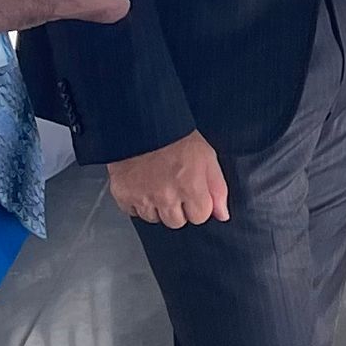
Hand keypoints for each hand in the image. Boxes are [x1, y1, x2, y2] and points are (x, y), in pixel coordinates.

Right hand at [107, 128, 227, 225]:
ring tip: (157, 183)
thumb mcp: (207, 157)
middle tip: (173, 186)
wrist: (142, 123)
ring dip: (157, 206)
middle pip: (176, 222)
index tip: (192, 191)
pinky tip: (142, 185)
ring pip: (154, 218)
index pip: (199, 217)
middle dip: (178, 208)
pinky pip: (132, 211)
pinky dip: (137, 201)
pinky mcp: (123, 195)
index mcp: (190, 187)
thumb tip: (222, 214)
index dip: (198, 204)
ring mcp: (143, 198)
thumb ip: (217, 189)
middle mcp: (166, 197)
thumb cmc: (176, 137)